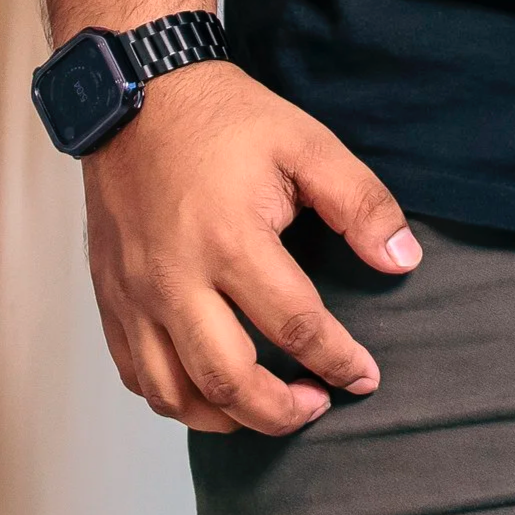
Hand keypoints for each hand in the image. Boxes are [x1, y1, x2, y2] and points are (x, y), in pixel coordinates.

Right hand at [82, 59, 421, 435]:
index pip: (295, 326)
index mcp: (231, 240)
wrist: (137, 95)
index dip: (338, 361)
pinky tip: (208, 390)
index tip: (364, 376)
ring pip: (176, 394)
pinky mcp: (111, 297)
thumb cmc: (223, 119)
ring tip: (269, 408)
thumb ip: (359, 203)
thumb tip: (403, 260)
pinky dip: (175, 399)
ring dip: (228, 418)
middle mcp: (176, 279)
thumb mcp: (306, 143)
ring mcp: (136, 294)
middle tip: (319, 405)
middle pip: (229, 382)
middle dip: (282, 411)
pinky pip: (136, 375)